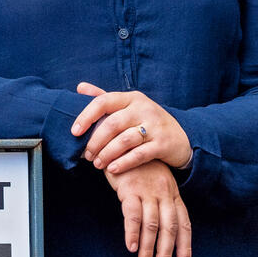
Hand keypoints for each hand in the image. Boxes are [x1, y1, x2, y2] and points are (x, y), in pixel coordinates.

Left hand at [71, 82, 191, 172]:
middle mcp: (144, 108)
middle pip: (112, 124)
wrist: (182, 137)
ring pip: (124, 140)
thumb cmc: (147, 122)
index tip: (74, 131)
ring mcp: (155, 126)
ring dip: (107, 154)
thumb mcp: (129, 106)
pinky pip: (139, 154)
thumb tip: (80, 87)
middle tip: (87, 155)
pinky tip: (112, 169)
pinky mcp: (163, 144)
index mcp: (132, 98)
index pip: (103, 101)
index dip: (86, 116)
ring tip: (97, 164)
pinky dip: (123, 162)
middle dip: (95, 141)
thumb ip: (105, 98)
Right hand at [104, 160, 191, 256]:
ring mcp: (148, 191)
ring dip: (149, 247)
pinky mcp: (130, 189)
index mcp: (173, 193)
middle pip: (170, 227)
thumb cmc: (138, 166)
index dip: (185, 245)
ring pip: (152, 224)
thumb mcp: (156, 181)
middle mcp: (164, 193)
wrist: (123, 141)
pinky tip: (131, 246)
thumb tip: (163, 228)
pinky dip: (133, 232)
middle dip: (167, 251)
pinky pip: (133, 215)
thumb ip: (161, 201)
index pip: (183, 223)